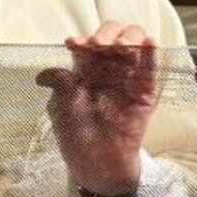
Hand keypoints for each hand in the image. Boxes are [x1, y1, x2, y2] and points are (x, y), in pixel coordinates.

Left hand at [36, 22, 158, 196]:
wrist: (96, 162)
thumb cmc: (75, 134)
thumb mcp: (60, 108)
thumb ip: (59, 87)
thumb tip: (44, 74)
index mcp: (85, 68)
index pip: (87, 45)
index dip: (82, 40)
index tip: (73, 44)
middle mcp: (107, 68)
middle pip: (113, 36)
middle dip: (106, 34)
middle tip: (99, 45)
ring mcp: (128, 77)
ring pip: (134, 45)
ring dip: (129, 38)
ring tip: (121, 45)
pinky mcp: (145, 91)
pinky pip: (151, 69)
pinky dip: (152, 53)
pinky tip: (150, 42)